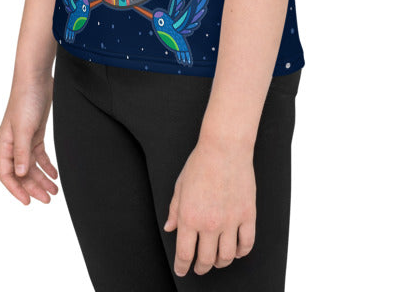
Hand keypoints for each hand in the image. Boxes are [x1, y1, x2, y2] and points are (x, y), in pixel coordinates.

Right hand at [0, 75, 58, 205]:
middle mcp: (12, 144)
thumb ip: (22, 152)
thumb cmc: (25, 100)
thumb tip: (21, 174)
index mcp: (4, 144)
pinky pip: (39, 155)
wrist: (36, 78)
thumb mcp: (24, 128)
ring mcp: (24, 139)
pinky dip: (46, 166)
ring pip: (32, 166)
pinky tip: (54, 174)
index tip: (28, 202)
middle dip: (33, 187)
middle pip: (21, 173)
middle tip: (48, 199)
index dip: (16, 190)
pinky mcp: (35, 133)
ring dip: (42, 179)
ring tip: (54, 190)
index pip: (6, 174)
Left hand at [163, 136, 255, 276]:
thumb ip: (174, 210)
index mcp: (189, 217)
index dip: (182, 267)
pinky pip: (246, 244)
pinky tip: (236, 250)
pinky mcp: (248, 215)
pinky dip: (241, 252)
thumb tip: (170, 228)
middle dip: (201, 267)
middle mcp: (210, 223)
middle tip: (199, 267)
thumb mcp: (180, 186)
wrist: (224, 147)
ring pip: (226, 257)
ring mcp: (230, 220)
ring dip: (220, 263)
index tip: (182, 270)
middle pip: (206, 260)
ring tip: (217, 260)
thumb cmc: (200, 163)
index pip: (184, 254)